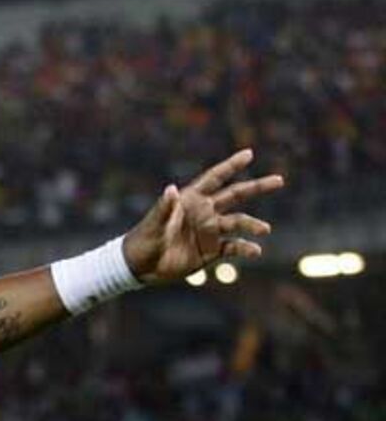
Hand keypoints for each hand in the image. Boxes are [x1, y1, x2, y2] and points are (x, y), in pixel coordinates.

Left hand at [123, 150, 284, 284]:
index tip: (249, 153)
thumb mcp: (154, 224)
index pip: (214, 178)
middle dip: (256, 186)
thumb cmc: (144, 240)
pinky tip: (255, 251)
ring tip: (265, 229)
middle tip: (279, 180)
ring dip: (252, 224)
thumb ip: (164, 208)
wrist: (141, 266)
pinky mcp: (211, 250)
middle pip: (235, 195)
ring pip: (237, 222)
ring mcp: (209, 231)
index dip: (231, 165)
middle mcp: (204, 212)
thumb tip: (171, 188)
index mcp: (190, 200)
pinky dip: (245, 247)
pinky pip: (233, 246)